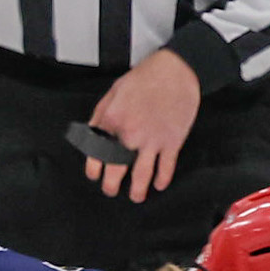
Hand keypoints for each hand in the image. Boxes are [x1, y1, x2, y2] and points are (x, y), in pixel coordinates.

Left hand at [83, 48, 200, 201]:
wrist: (175, 72)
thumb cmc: (144, 78)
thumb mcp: (113, 92)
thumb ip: (101, 115)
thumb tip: (93, 134)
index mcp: (112, 121)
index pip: (97, 153)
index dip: (94, 168)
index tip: (95, 175)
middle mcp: (130, 135)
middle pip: (117, 170)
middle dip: (112, 186)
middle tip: (111, 191)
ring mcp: (153, 141)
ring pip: (142, 176)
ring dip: (138, 191)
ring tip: (136, 197)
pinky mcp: (172, 143)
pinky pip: (166, 168)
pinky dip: (162, 180)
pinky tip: (159, 185)